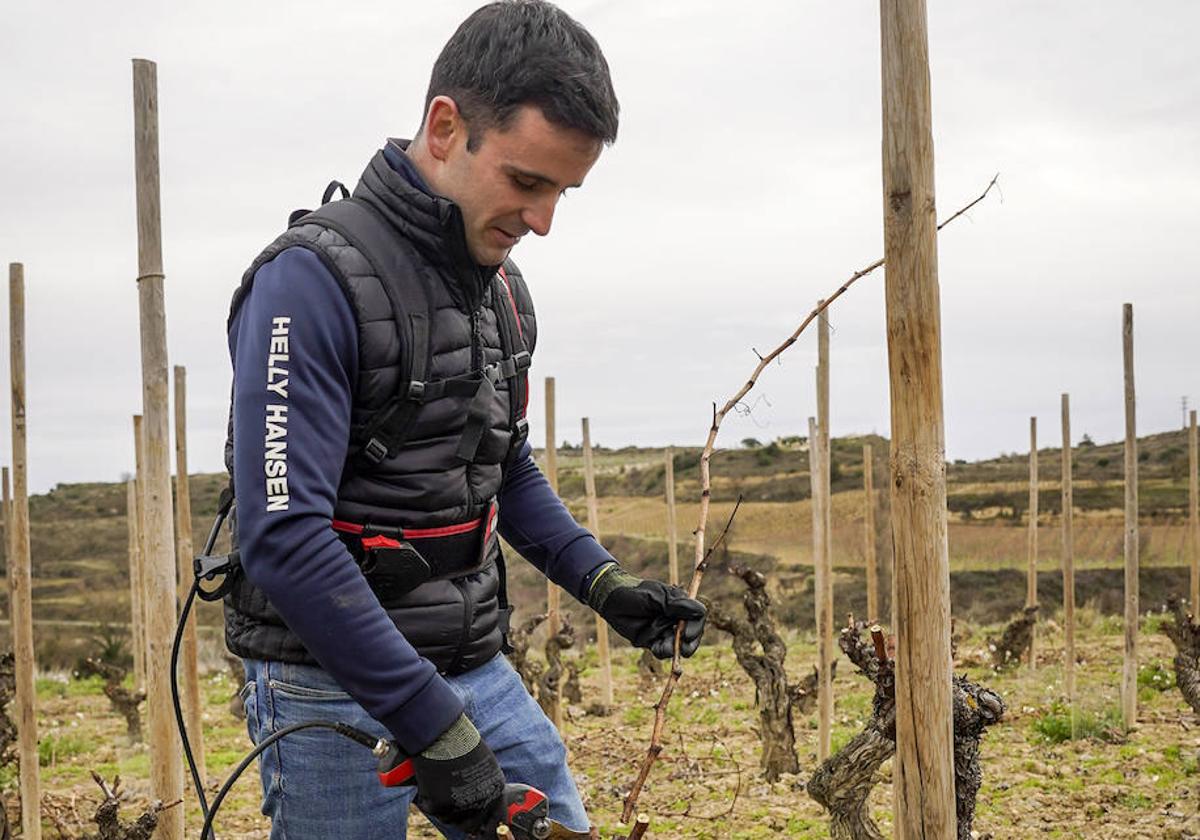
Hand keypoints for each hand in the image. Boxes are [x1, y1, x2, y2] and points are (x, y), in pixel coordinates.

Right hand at [410, 715, 504, 832]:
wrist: (442, 733)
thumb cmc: (462, 743)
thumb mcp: (485, 764)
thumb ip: (486, 786)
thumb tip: (483, 804)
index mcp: (496, 790)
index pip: (497, 820)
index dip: (488, 828)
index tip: (481, 831)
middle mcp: (481, 800)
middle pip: (472, 826)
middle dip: (462, 820)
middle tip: (453, 810)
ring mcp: (460, 805)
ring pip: (450, 819)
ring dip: (444, 807)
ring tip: (440, 785)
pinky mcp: (440, 804)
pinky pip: (432, 810)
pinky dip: (428, 799)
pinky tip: (429, 783)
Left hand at [587, 564, 706, 658]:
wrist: (611, 601)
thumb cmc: (634, 593)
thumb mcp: (655, 596)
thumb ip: (676, 604)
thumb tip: (700, 610)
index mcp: (680, 603)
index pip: (697, 616)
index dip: (696, 627)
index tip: (687, 634)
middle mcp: (676, 617)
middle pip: (692, 634)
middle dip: (688, 644)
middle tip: (682, 649)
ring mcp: (665, 630)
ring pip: (678, 645)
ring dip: (674, 649)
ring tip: (662, 647)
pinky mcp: (654, 641)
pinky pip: (664, 651)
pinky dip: (663, 652)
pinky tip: (656, 648)